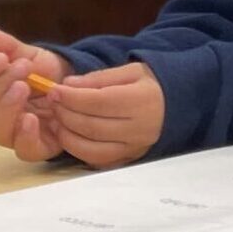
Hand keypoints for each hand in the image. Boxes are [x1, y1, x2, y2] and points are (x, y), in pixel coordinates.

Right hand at [0, 25, 71, 162]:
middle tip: (22, 68)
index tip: (1, 57)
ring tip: (25, 88)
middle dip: (0, 86)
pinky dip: (25, 135)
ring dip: (8, 108)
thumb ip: (7, 46)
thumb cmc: (49, 73)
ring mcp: (16, 134)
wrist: (80, 88)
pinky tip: (32, 119)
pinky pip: (23, 150)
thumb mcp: (31, 55)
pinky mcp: (37, 147)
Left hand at [47, 63, 165, 167]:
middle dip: (65, 114)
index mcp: (141, 101)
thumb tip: (67, 86)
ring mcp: (134, 148)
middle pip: (91, 126)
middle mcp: (139, 129)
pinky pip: (97, 160)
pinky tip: (70, 135)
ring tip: (57, 120)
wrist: (180, 105)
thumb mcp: (131, 71)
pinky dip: (78, 149)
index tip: (54, 90)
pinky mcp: (129, 159)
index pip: (97, 102)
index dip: (71, 97)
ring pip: (91, 148)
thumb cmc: (153, 84)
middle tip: (52, 103)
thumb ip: (99, 78)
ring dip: (67, 135)